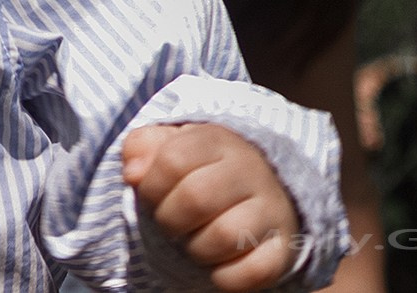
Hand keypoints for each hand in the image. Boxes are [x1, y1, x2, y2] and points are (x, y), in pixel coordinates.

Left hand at [121, 122, 300, 290]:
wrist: (259, 191)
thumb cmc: (200, 172)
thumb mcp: (169, 147)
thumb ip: (142, 148)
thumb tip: (132, 173)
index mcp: (218, 140)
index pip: (173, 159)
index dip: (150, 186)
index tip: (151, 196)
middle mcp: (251, 170)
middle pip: (196, 198)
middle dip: (169, 220)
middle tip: (170, 224)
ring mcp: (272, 209)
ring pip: (225, 236)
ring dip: (196, 249)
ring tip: (196, 241)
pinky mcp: (284, 248)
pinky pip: (252, 272)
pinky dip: (225, 277)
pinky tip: (218, 264)